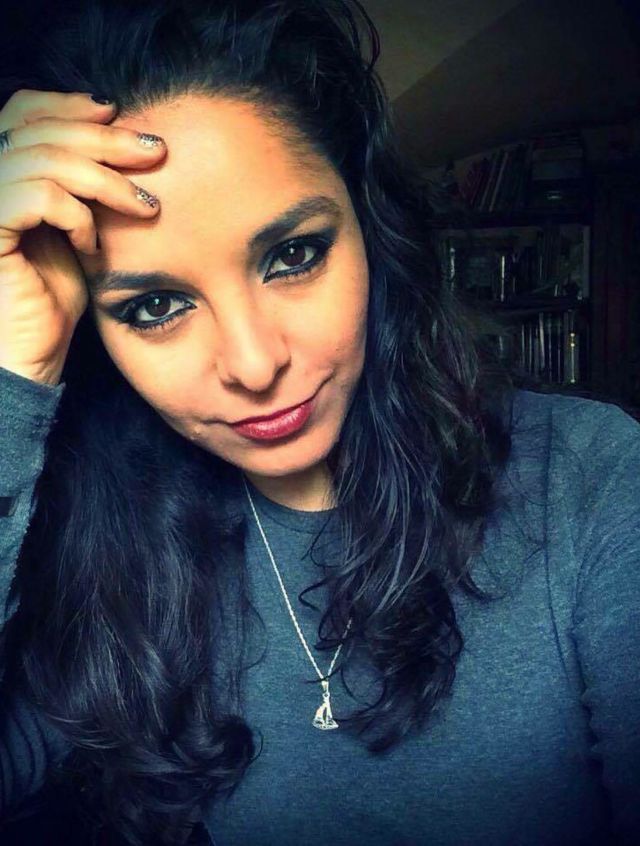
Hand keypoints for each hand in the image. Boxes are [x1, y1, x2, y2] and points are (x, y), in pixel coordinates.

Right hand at [0, 89, 164, 385]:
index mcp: (2, 169)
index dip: (71, 103)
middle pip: (41, 128)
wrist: (35, 349)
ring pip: (46, 160)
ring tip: (146, 209)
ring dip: (107, 181)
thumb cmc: (56, 292)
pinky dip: (77, 215)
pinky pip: (38, 198)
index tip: (121, 114)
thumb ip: (82, 182)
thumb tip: (121, 136)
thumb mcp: (76, 224)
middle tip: (156, 152)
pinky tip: (93, 245)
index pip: (25, 109)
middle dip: (107, 137)